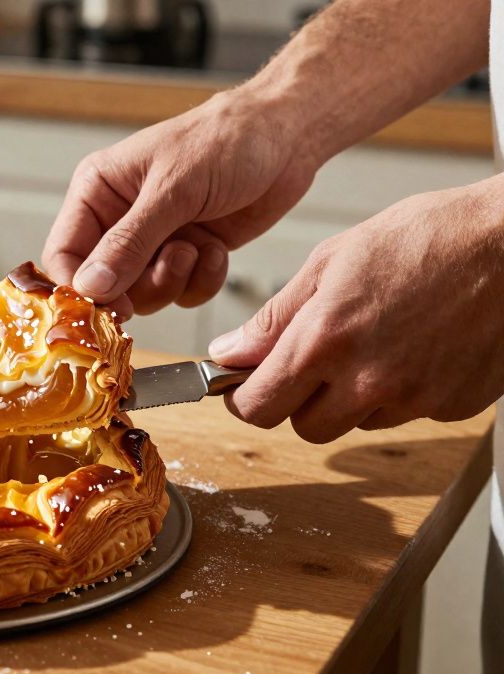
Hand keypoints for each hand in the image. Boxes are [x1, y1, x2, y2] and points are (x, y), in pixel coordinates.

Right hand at [42, 89, 319, 317]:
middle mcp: (119, 220)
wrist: (286, 137)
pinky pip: (181, 293)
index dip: (80, 286)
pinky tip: (216, 249)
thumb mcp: (173, 190)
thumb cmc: (226, 141)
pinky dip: (202, 280)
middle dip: (140, 285)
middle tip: (171, 265)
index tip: (107, 306)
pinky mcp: (187, 255)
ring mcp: (154, 241)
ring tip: (197, 247)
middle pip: (104, 284)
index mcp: (98, 192)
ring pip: (144, 294)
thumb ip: (128, 243)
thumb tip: (90, 286)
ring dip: (175, 280)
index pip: (64, 254)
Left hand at [208, 177, 503, 442]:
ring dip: (351, 397)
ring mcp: (414, 399)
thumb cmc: (431, 238)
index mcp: (326, 342)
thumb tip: (230, 352)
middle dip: (298, 400)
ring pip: (355, 423)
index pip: (258, 408)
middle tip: (315, 358)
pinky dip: (400, 391)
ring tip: (376, 340)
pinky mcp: (452, 407)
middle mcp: (368, 382)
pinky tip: (416, 345)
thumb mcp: (333, 261)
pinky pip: (406, 414)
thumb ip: (275, 316)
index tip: (247, 382)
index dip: (245, 397)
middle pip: (304, 427)